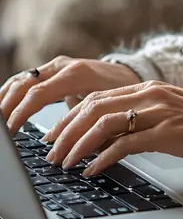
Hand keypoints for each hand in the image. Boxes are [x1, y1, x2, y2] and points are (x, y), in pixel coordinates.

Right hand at [0, 56, 140, 133]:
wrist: (133, 72)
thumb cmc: (125, 93)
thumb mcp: (111, 111)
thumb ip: (90, 128)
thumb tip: (73, 153)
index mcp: (76, 75)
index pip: (39, 94)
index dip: (21, 114)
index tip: (11, 131)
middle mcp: (63, 66)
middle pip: (24, 84)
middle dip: (7, 107)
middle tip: (0, 129)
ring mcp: (57, 65)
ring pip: (21, 79)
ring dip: (5, 98)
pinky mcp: (53, 69)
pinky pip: (26, 79)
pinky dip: (12, 93)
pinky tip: (4, 106)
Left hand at [42, 81, 182, 173]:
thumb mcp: (164, 114)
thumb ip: (135, 119)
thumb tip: (100, 138)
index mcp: (147, 87)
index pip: (97, 97)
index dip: (69, 117)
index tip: (52, 135)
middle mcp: (150, 95)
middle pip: (94, 108)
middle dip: (66, 132)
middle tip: (50, 152)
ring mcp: (159, 112)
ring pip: (104, 124)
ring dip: (79, 145)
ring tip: (65, 163)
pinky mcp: (168, 132)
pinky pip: (126, 144)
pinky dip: (103, 158)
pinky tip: (92, 170)